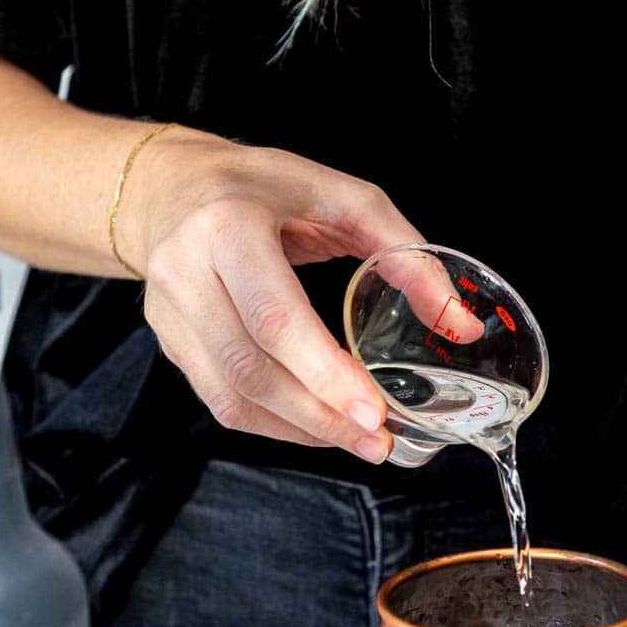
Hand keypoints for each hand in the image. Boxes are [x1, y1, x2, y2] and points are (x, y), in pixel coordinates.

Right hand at [120, 130, 431, 463]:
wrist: (172, 186)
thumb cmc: (265, 186)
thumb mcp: (344, 198)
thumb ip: (407, 255)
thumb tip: (460, 326)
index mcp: (229, 224)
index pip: (275, 317)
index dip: (324, 373)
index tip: (374, 410)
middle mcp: (186, 269)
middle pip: (250, 367)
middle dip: (319, 415)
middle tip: (375, 438)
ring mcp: (168, 310)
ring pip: (231, 395)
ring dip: (298, 429)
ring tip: (354, 440)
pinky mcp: (167, 339)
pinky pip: (218, 399)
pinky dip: (271, 423)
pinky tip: (313, 426)